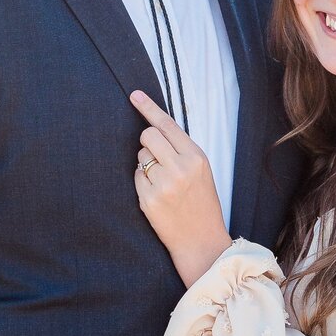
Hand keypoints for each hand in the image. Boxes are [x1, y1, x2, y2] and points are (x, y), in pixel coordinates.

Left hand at [130, 90, 231, 286]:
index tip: (134, 95)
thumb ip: (181, 149)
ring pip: (140, 156)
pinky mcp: (148, 199)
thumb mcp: (201, 170)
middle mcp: (180, 168)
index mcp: (196, 157)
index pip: (167, 125)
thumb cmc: (201, 202)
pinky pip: (136, 176)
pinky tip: (157, 195)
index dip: (148, 108)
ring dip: (146, 164)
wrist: (201, 240)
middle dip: (147, 142)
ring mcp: (163, 184)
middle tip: (156, 157)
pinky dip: (142, 182)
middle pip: (148, 136)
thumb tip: (155, 129)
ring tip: (163, 182)